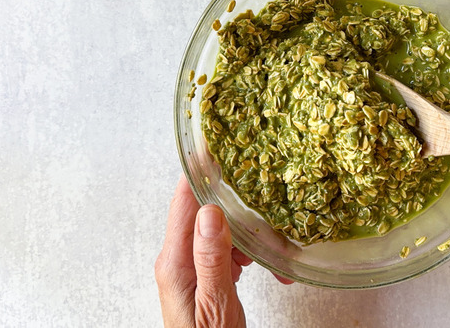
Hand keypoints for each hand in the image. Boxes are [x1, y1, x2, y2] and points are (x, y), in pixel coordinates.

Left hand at [155, 176, 291, 327]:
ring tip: (274, 239)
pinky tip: (269, 263)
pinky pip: (228, 251)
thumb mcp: (215, 303)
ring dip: (249, 232)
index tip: (214, 146)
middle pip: (205, 211)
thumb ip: (211, 258)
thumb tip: (210, 212)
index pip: (184, 202)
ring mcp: (192, 267)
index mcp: (175, 261)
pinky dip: (250, 253)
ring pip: (222, 231)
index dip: (199, 171)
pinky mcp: (206, 276)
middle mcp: (179, 259)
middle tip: (260, 183)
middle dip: (236, 201)